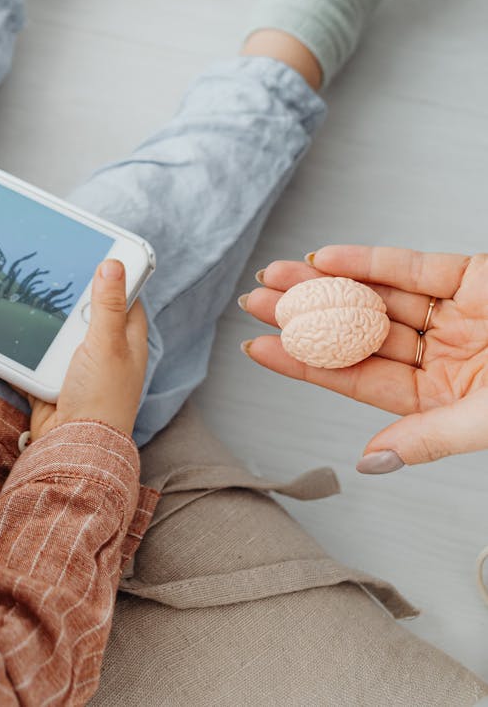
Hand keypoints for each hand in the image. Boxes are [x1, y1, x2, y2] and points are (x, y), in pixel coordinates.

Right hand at [25, 259, 148, 441]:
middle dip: (71, 297)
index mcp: (127, 338)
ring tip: (27, 293)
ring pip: (60, 332)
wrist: (72, 447)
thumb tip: (114, 264)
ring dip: (47, 322)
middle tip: (51, 270)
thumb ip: (108, 304)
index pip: (125, 296)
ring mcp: (79, 366)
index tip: (96, 251)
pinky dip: (29, 347)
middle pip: (87, 311)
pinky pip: (39, 356)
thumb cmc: (102, 399)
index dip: (113, 275)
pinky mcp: (55, 380)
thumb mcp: (106, 343)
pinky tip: (15, 330)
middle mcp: (106, 350)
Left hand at [241, 246, 487, 469]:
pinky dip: (366, 261)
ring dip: (323, 283)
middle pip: (357, 332)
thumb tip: (370, 461)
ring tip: (275, 275)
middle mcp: (440, 355)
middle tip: (256, 303)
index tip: (258, 347)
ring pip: (374, 294)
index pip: (355, 378)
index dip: (304, 362)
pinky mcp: (469, 276)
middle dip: (304, 316)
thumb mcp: (483, 423)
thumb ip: (428, 438)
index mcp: (440, 397)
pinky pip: (409, 266)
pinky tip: (323, 259)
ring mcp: (452, 314)